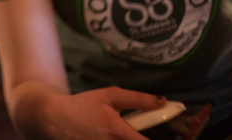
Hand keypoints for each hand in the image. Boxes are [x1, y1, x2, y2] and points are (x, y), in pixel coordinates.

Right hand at [41, 88, 166, 139]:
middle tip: (143, 131)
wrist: (55, 119)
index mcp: (117, 131)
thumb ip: (137, 99)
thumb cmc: (83, 105)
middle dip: (145, 138)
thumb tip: (163, 102)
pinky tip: (116, 135)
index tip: (175, 135)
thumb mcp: (109, 96)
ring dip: (135, 139)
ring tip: (130, 132)